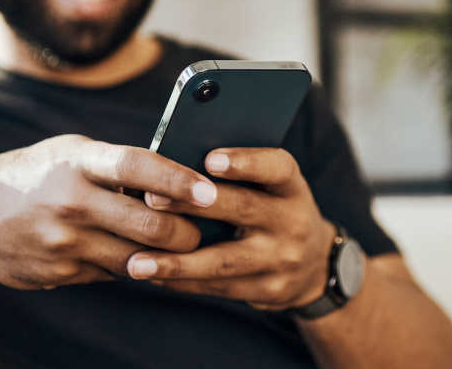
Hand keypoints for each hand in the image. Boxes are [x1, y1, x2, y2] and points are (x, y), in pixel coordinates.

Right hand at [0, 135, 217, 289]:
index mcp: (79, 162)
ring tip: (180, 246)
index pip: (138, 167)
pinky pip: (111, 274)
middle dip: (187, 233)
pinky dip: (129, 266)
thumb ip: (119, 164)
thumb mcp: (73, 153)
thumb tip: (179, 180)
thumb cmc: (38, 173)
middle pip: (149, 225)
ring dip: (164, 256)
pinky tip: (135, 256)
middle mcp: (71, 201)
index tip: (211, 191)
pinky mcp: (58, 272)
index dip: (178, 181)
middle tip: (203, 230)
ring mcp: (63, 241)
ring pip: (137, 258)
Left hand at [129, 148, 336, 309]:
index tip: (210, 160)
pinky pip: (219, 287)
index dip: (246, 163)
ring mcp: (282, 259)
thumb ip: (235, 174)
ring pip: (225, 260)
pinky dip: (182, 282)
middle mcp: (291, 221)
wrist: (313, 264)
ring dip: (178, 262)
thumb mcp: (269, 186)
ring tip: (137, 262)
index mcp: (290, 185)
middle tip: (151, 200)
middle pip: (243, 209)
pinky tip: (152, 275)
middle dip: (194, 206)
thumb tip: (173, 161)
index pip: (276, 167)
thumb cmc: (272, 209)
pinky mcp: (268, 290)